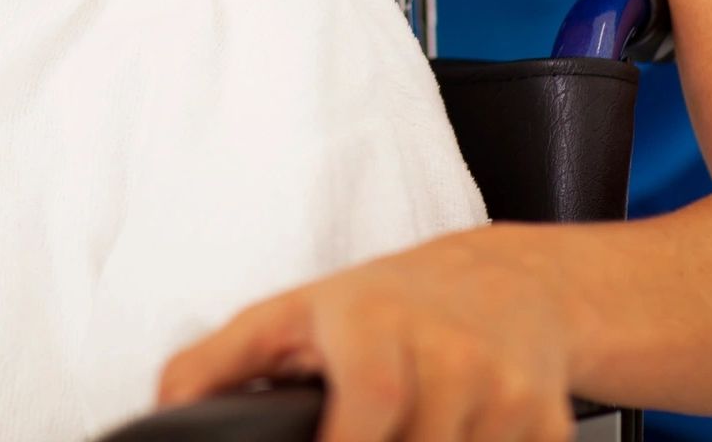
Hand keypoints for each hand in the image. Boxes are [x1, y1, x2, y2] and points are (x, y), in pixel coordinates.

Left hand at [157, 226, 586, 441]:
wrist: (501, 284)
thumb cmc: (375, 309)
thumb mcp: (287, 319)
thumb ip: (215, 368)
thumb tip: (162, 416)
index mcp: (371, 327)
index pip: (371, 406)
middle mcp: (446, 354)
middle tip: (366, 434)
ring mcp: (504, 394)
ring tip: (398, 431)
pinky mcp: (550, 427)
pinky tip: (447, 437)